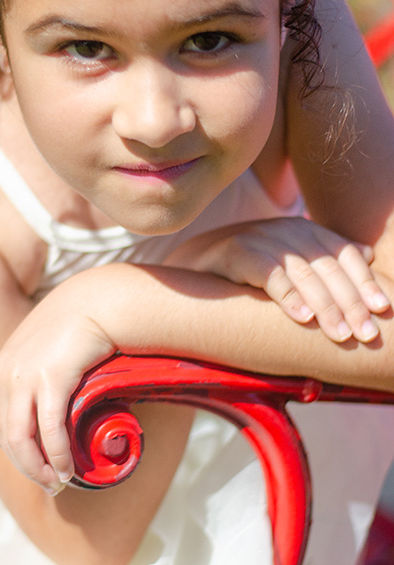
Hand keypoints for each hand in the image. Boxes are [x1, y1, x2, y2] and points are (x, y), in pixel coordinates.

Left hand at [0, 280, 116, 493]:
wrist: (97, 301)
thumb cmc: (76, 331)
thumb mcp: (42, 356)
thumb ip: (35, 382)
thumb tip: (48, 416)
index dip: (18, 457)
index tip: (41, 470)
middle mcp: (2, 377)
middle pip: (7, 441)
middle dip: (29, 469)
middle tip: (54, 485)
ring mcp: (22, 378)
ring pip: (22, 441)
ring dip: (41, 468)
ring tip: (61, 481)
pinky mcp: (48, 378)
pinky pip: (49, 428)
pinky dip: (58, 453)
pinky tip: (69, 466)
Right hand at [172, 217, 389, 343]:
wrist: (190, 266)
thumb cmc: (245, 272)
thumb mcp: (287, 263)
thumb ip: (321, 261)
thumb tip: (366, 255)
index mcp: (305, 232)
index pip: (345, 254)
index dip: (366, 282)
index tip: (382, 310)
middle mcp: (286, 230)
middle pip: (329, 266)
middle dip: (351, 302)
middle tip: (365, 334)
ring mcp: (261, 238)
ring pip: (304, 272)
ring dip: (326, 305)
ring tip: (340, 334)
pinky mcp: (236, 251)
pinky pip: (268, 273)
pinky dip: (287, 295)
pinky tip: (302, 318)